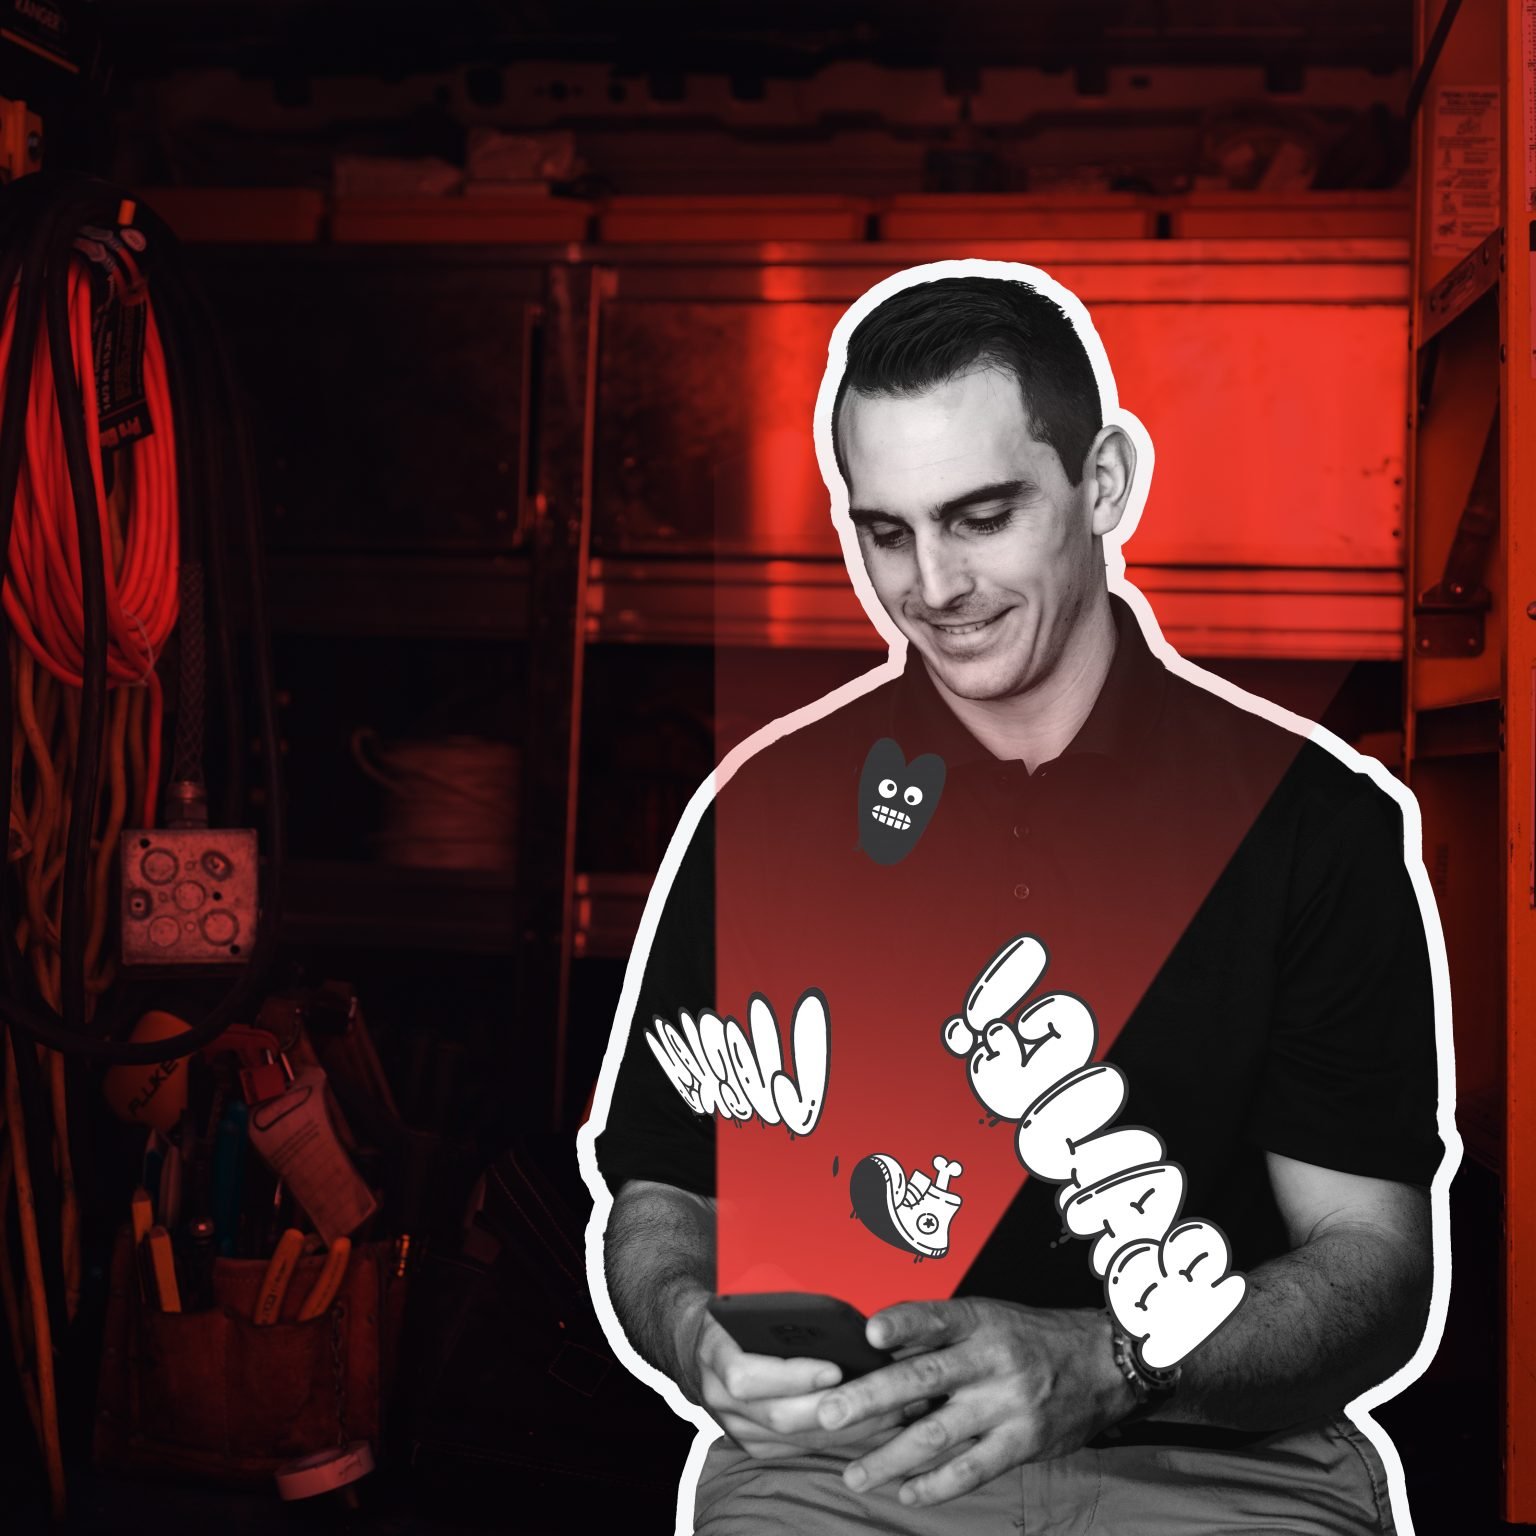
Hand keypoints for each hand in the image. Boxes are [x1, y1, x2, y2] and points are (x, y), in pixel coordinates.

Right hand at [676, 1295, 907, 1460]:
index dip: (792, 1377)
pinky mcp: (753, 1445)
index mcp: (713, 1352)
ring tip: (890, 1412)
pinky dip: (837, 1440)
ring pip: (794, 1440)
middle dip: (833, 1409)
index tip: (834, 1370)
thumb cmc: (734, 1313)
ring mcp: (735, 1427)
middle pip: (778, 1416)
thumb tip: (837, 1316)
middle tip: (878, 1396)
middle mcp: (718, 1397)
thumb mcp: (745, 1300)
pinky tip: (872, 1427)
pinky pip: (800, 1450)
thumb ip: (779, 1310)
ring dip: (846, 1429)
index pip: (746, 1377)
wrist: (695, 1344)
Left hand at [815, 1298, 1135, 1506]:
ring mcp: (1007, 1404)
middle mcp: (991, 1359)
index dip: (903, 1324)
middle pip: (924, 1378)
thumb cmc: (1028, 1339)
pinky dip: (937, 1485)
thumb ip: (935, 1336)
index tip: (870, 1332)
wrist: (1102, 1363)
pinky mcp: (1023, 1442)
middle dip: (872, 1398)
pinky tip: (906, 1492)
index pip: (936, 1317)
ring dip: (891, 1457)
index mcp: (978, 1321)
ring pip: (940, 1433)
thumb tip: (872, 1351)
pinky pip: (973, 1469)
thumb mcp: (986, 1319)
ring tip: (854, 1474)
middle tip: (829, 1414)